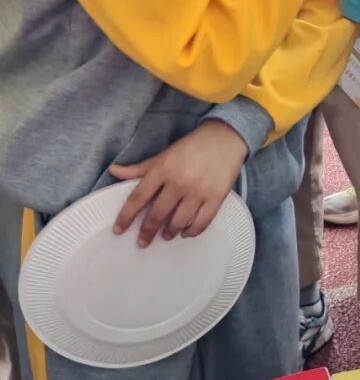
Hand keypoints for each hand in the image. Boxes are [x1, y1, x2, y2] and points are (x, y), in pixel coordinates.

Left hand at [111, 119, 247, 245]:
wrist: (225, 138)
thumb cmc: (192, 146)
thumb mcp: (163, 155)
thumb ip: (139, 168)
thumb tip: (113, 170)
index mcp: (162, 169)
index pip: (138, 197)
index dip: (126, 216)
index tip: (119, 229)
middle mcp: (179, 181)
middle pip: (157, 214)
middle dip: (147, 231)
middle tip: (142, 242)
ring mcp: (198, 191)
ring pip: (178, 221)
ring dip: (169, 232)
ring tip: (166, 235)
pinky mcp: (216, 197)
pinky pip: (201, 222)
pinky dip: (192, 231)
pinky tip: (186, 232)